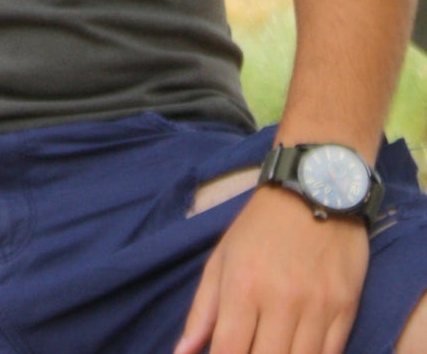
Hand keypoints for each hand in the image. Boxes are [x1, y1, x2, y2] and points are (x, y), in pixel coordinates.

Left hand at [174, 186, 367, 353]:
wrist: (314, 191)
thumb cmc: (258, 227)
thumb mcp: (221, 258)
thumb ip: (203, 309)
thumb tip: (182, 351)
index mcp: (242, 284)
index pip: (229, 349)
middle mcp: (280, 299)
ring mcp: (317, 307)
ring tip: (268, 352)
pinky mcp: (347, 309)